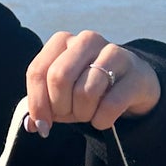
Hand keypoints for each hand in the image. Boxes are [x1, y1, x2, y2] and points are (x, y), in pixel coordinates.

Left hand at [26, 31, 160, 134]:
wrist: (133, 84)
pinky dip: (102, 120)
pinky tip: (103, 119)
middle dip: (60, 107)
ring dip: (83, 114)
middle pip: (59, 77)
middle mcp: (86, 40)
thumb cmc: (88, 87)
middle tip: (69, 116)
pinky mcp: (134, 73)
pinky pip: (110, 105)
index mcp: (62, 41)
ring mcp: (114, 52)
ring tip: (88, 114)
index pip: (37, 72)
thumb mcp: (61, 94)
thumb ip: (42, 105)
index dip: (37, 103)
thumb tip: (30, 125)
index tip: (42, 126)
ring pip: (85, 91)